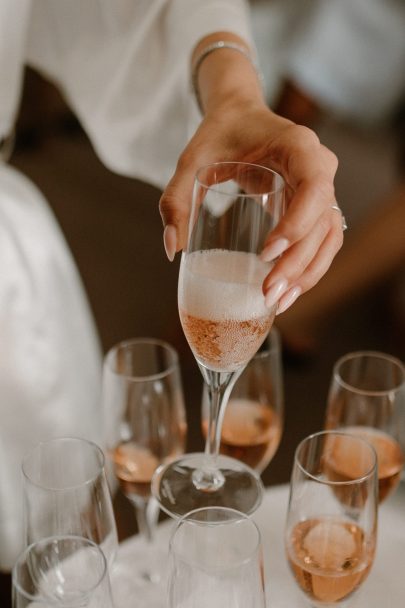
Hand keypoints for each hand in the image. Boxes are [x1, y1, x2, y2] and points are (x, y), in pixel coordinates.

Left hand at [159, 100, 341, 312]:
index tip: (266, 253)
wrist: (240, 118)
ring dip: (307, 275)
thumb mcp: (193, 159)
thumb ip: (176, 199)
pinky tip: (285, 293)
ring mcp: (323, 189)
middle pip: (323, 223)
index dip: (296, 224)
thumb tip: (172, 249)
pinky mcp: (314, 208)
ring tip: (277, 303)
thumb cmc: (220, 133)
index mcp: (299, 146)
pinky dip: (307, 269)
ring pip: (328, 239)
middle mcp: (320, 167)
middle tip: (268, 294)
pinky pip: (321, 242)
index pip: (313, 188)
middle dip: (297, 264)